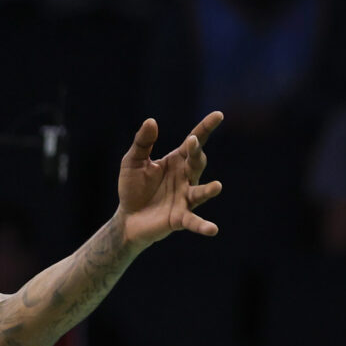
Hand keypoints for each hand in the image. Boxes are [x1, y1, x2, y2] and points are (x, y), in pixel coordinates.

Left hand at [114, 111, 223, 246]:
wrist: (127, 218)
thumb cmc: (133, 187)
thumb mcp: (133, 162)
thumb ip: (143, 143)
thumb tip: (151, 121)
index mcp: (176, 162)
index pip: (194, 142)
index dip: (205, 128)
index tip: (218, 115)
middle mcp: (186, 178)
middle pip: (196, 163)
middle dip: (195, 153)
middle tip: (192, 143)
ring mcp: (185, 198)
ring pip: (200, 192)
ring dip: (208, 190)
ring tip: (217, 187)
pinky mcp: (179, 218)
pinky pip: (193, 221)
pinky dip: (203, 226)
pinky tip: (212, 230)